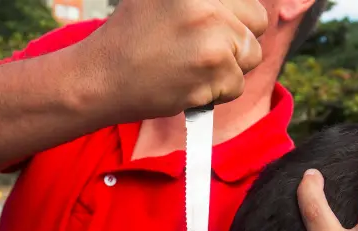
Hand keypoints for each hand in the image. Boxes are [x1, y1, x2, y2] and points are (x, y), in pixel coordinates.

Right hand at [87, 0, 266, 119]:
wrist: (101, 78)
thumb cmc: (131, 38)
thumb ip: (201, 1)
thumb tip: (234, 5)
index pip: (247, 0)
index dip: (233, 16)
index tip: (212, 30)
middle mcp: (206, 5)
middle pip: (256, 23)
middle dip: (236, 41)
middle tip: (201, 50)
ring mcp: (211, 37)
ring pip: (251, 55)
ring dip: (228, 68)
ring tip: (192, 66)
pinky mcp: (212, 71)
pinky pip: (237, 85)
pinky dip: (217, 92)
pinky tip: (188, 83)